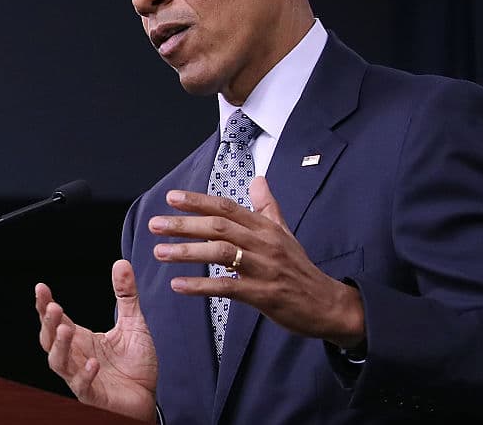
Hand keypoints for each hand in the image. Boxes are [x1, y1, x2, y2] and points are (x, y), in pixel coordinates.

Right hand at [35, 259, 158, 421]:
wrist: (148, 397)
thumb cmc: (136, 364)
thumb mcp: (133, 323)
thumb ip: (126, 295)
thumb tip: (122, 263)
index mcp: (80, 338)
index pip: (55, 319)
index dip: (45, 304)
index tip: (41, 287)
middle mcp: (75, 356)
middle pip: (49, 339)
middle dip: (47, 322)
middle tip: (51, 306)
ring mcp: (81, 377)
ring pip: (58, 362)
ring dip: (59, 345)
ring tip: (65, 329)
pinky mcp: (93, 396)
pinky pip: (82, 386)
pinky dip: (84, 375)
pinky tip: (92, 363)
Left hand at [148, 176, 364, 347]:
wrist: (328, 304)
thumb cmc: (299, 267)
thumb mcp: (284, 233)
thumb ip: (267, 206)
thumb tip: (258, 179)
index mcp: (266, 226)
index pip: (227, 207)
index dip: (198, 201)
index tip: (171, 198)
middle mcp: (264, 243)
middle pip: (219, 227)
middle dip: (184, 224)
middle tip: (155, 224)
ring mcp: (264, 268)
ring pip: (221, 254)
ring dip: (187, 252)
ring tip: (160, 252)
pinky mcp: (263, 294)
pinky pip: (227, 287)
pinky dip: (201, 285)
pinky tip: (178, 284)